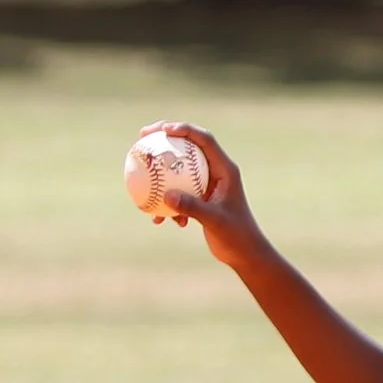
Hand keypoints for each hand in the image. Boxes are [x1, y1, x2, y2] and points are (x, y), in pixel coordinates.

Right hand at [140, 120, 269, 273]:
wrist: (244, 253)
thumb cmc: (237, 235)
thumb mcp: (215, 221)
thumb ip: (192, 207)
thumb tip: (167, 196)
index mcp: (225, 169)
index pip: (205, 140)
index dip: (184, 129)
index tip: (163, 130)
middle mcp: (217, 172)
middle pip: (188, 145)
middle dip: (165, 137)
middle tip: (143, 135)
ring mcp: (207, 184)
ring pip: (179, 167)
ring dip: (159, 168)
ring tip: (137, 164)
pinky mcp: (200, 197)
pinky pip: (177, 190)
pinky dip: (165, 199)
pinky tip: (156, 217)